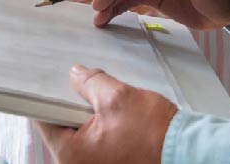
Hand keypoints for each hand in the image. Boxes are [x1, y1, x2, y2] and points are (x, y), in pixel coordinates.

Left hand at [36, 65, 175, 163]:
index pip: (45, 121)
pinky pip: (96, 142)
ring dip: (89, 115)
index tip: (50, 82)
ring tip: (101, 97)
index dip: (47, 98)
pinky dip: (101, 126)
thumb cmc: (152, 132)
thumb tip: (76, 74)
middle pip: (63, 127)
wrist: (184, 151)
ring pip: (81, 134)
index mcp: (71, 155)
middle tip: (80, 83)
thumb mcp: (116, 97)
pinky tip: (112, 112)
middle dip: (72, 104)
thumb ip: (90, 82)